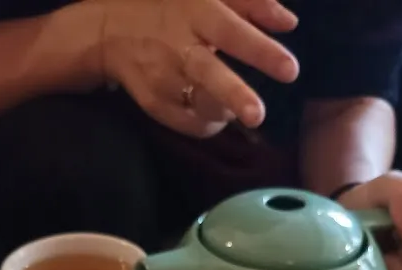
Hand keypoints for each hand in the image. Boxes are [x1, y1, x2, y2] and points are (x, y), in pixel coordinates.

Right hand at [97, 0, 298, 137]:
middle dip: (234, 94)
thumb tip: (290, 23)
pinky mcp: (153, 104)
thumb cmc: (171, 7)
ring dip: (225, 112)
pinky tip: (217, 112)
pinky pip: (190, 124)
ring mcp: (163, 79)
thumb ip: (250, 4)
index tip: (291, 70)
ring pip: (199, 106)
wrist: (111, 29)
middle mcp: (178, 47)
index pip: (231, 31)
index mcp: (195, 13)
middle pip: (208, 73)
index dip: (260, 51)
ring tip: (238, 109)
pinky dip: (210, 123)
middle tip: (258, 116)